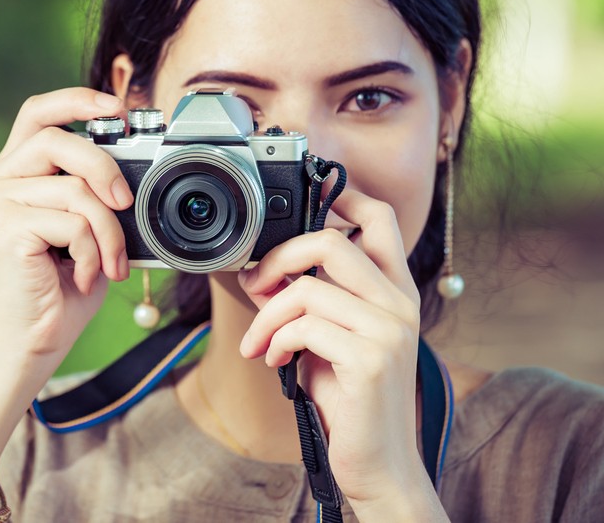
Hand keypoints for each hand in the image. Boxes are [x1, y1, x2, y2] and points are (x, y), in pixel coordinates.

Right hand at [0, 87, 132, 361]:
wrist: (34, 341)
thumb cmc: (60, 286)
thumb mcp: (84, 226)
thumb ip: (92, 190)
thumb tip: (131, 168)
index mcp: (11, 172)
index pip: (38, 113)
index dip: (76, 100)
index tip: (117, 109)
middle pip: (58, 139)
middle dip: (105, 167)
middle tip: (126, 203)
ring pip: (74, 188)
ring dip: (108, 230)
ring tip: (111, 263)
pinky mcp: (3, 226)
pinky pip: (72, 222)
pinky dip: (93, 252)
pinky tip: (83, 276)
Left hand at [236, 189, 438, 514]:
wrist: (378, 463)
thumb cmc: (349, 399)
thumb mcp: (328, 337)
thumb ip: (309, 299)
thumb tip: (263, 268)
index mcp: (395, 291)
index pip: (380, 219)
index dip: (343, 194)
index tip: (306, 192)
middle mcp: (400, 303)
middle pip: (331, 242)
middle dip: (277, 258)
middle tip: (254, 284)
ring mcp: (390, 330)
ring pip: (306, 288)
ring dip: (265, 315)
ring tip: (258, 342)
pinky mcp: (371, 359)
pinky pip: (304, 326)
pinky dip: (276, 340)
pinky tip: (275, 360)